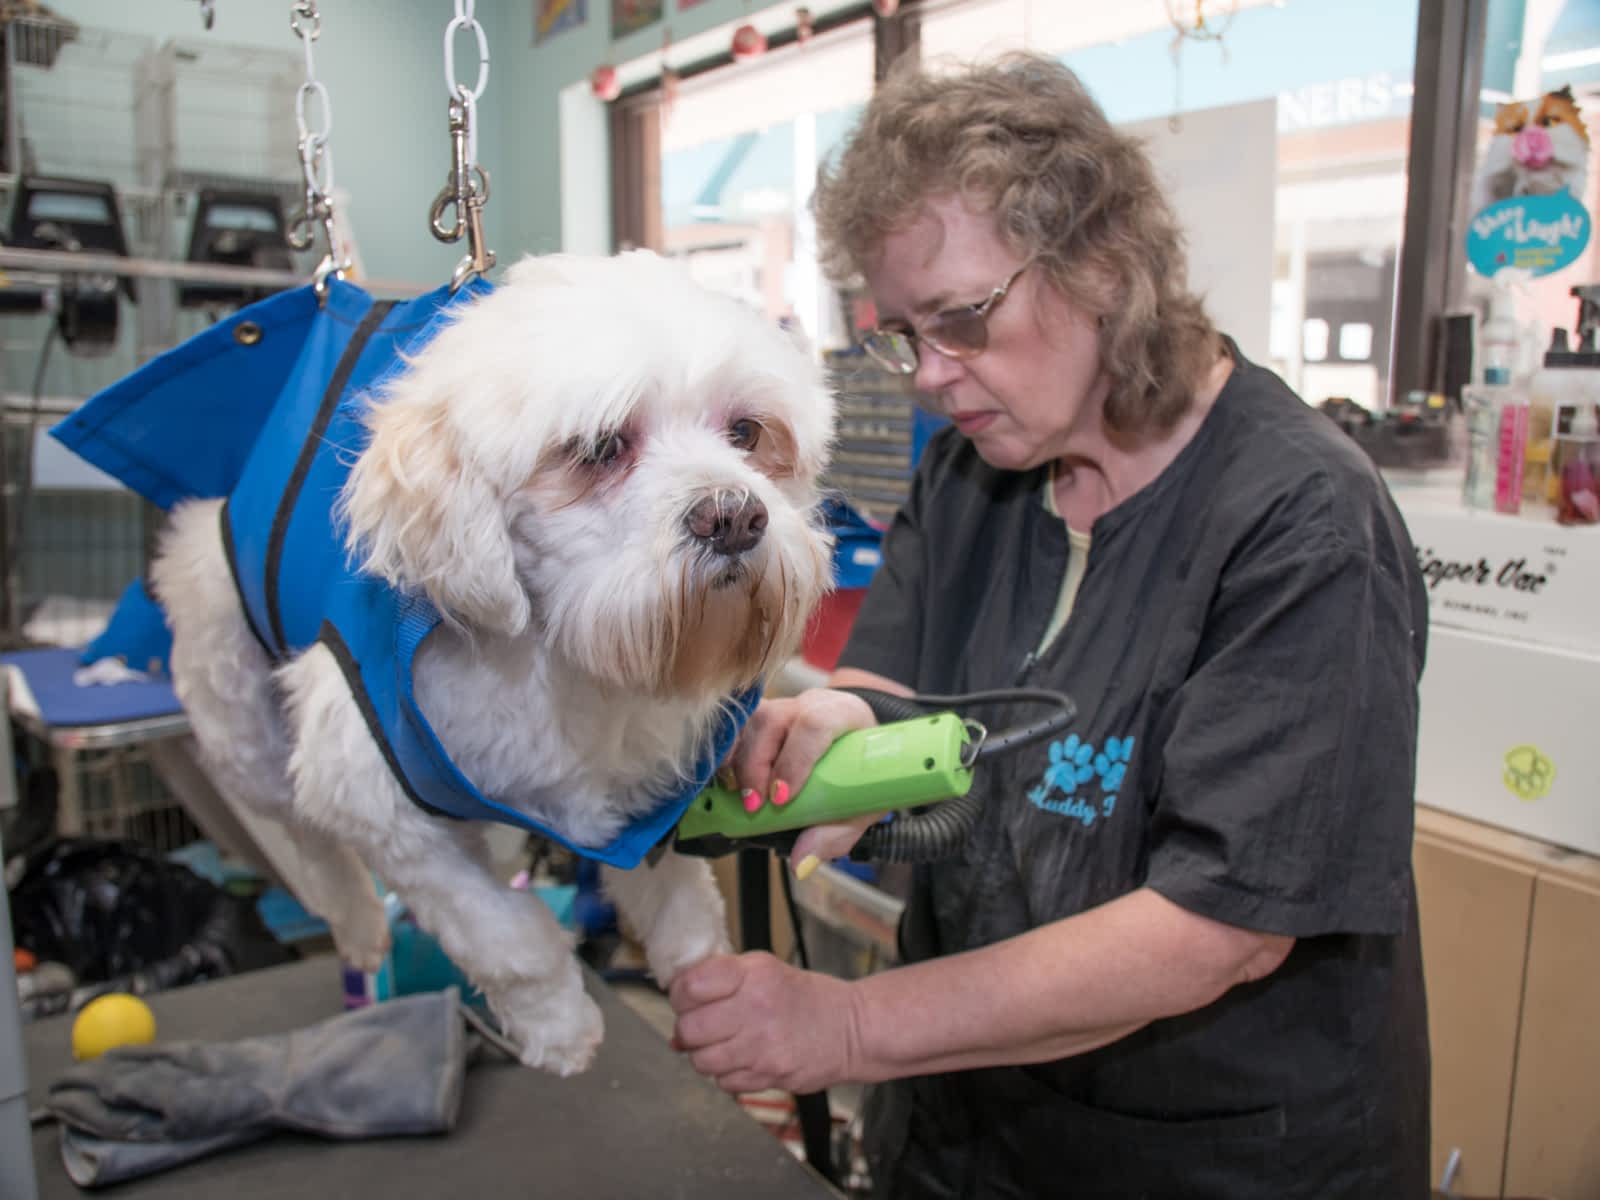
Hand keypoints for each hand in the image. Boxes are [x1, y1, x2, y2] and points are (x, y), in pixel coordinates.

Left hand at [668, 952, 861, 1094]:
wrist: (851, 1029)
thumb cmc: (807, 998)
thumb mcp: (765, 969)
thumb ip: (721, 977)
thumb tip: (678, 1000)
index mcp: (752, 976)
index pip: (690, 986)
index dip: (680, 993)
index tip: (687, 996)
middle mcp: (755, 1009)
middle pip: (689, 1028)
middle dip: (689, 1028)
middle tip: (703, 1024)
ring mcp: (761, 1046)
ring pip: (701, 1061)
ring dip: (706, 1054)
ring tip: (725, 1042)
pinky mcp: (768, 1075)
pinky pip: (724, 1083)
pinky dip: (728, 1074)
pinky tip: (744, 1058)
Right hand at [726, 689, 879, 872]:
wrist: (860, 748)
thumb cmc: (862, 771)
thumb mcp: (862, 804)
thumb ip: (835, 833)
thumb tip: (801, 862)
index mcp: (844, 715)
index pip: (815, 724)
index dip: (794, 760)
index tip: (781, 799)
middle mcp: (809, 703)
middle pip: (772, 720)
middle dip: (756, 767)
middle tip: (754, 807)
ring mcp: (781, 707)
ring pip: (748, 722)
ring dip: (737, 763)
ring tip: (741, 798)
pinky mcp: (760, 717)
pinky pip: (736, 728)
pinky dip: (727, 756)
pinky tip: (727, 782)